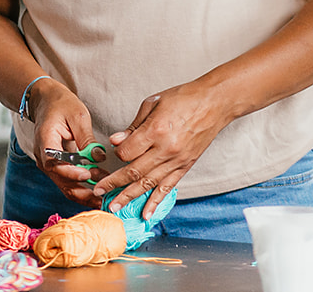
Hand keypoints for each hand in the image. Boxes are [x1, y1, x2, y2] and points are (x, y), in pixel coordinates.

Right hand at [29, 78, 103, 205]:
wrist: (46, 102)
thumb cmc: (61, 105)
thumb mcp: (78, 115)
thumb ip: (87, 138)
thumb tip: (99, 158)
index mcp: (45, 140)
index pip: (54, 163)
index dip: (70, 172)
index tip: (87, 174)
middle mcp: (43, 156)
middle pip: (60, 180)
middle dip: (81, 190)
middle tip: (102, 194)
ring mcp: (48, 164)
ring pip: (64, 185)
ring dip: (83, 193)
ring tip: (103, 198)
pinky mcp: (55, 167)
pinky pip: (67, 182)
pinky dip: (81, 188)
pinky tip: (97, 192)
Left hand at [92, 82, 227, 219]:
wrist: (213, 103)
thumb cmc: (183, 98)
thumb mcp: (153, 103)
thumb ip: (133, 126)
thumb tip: (115, 141)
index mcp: (155, 131)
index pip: (127, 152)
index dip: (117, 153)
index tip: (115, 151)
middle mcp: (166, 149)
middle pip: (134, 172)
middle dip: (114, 183)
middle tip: (98, 192)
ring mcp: (176, 160)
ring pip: (148, 183)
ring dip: (130, 197)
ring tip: (115, 207)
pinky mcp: (185, 166)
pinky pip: (168, 187)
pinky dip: (156, 202)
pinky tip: (147, 214)